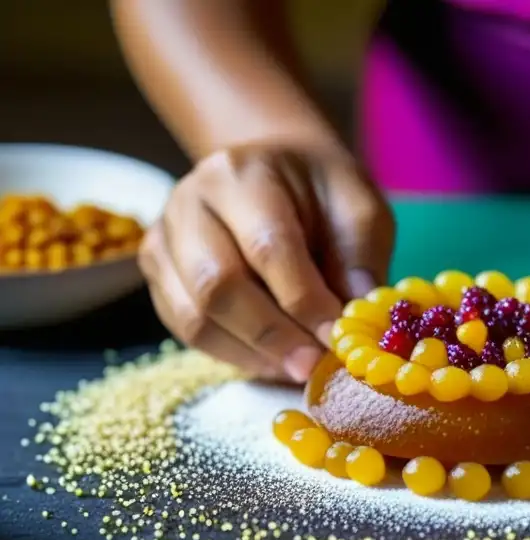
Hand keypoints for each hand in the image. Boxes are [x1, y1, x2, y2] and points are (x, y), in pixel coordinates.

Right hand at [139, 144, 394, 381]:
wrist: (273, 170)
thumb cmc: (320, 192)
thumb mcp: (359, 207)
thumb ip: (360, 258)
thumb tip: (353, 317)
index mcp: (242, 174)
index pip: (267, 246)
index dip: (303, 300)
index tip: (337, 336)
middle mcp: (190, 201)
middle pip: (217, 284)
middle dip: (273, 335)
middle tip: (315, 364)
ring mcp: (165, 238)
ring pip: (194, 314)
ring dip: (252, 352)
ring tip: (299, 368)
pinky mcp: (158, 273)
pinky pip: (185, 328)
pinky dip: (233, 355)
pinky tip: (273, 362)